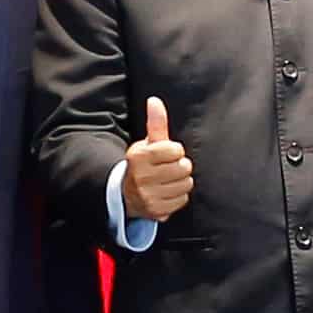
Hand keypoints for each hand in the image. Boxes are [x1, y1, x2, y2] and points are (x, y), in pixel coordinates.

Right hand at [120, 97, 196, 224]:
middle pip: (184, 167)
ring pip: (186, 184)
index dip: (174, 151)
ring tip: (168, 180)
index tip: (166, 154)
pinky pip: (182, 200)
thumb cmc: (143, 164)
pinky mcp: (156, 211)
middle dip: (180, 166)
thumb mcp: (147, 143)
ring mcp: (149, 196)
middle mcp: (142, 177)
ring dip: (180, 181)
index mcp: (139, 156)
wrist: (126, 194)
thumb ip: (155, 122)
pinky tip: (167, 192)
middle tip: (168, 168)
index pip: (176, 150)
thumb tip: (155, 100)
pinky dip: (178, 196)